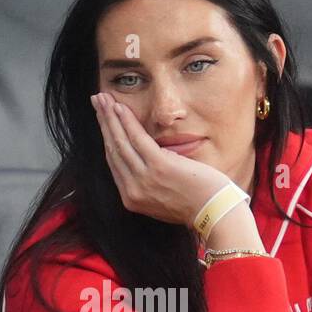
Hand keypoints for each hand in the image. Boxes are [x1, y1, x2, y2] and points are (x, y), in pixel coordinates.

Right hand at [90, 91, 233, 226]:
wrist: (214, 213)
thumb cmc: (196, 203)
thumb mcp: (164, 197)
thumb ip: (150, 183)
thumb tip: (146, 162)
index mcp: (133, 198)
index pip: (115, 163)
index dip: (107, 138)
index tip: (103, 121)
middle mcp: (133, 190)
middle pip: (113, 150)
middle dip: (103, 123)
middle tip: (97, 101)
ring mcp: (144, 179)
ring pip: (120, 142)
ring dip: (109, 117)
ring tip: (102, 98)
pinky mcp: (159, 167)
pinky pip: (137, 139)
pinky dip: (126, 121)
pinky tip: (119, 107)